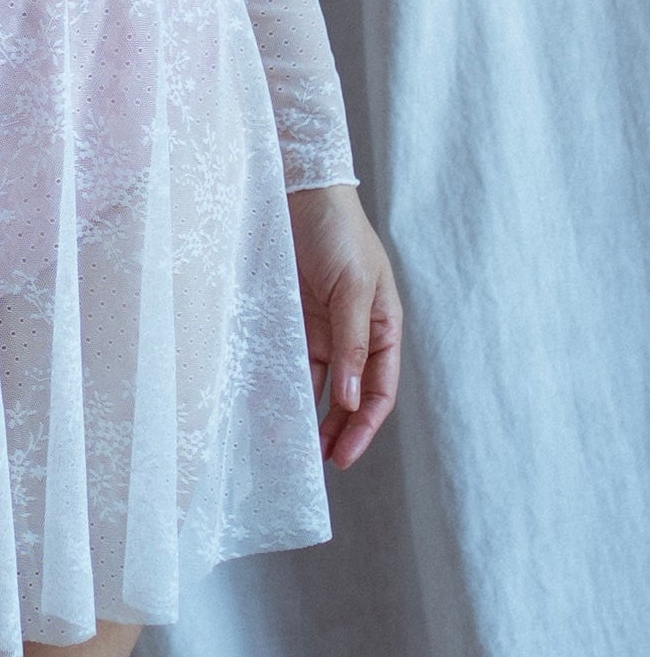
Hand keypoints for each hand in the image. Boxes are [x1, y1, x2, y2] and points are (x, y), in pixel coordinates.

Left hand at [286, 183, 402, 469]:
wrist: (301, 192)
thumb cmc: (339, 233)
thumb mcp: (352, 287)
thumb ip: (351, 343)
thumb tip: (348, 399)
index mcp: (384, 327)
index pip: (378, 390)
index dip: (364, 426)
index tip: (344, 456)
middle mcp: (356, 334)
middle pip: (350, 395)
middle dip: (337, 430)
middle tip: (317, 464)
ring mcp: (324, 328)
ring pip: (320, 384)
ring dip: (310, 415)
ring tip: (293, 448)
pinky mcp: (294, 319)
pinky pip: (292, 361)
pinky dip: (286, 385)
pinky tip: (273, 406)